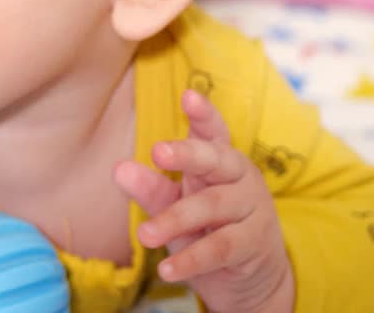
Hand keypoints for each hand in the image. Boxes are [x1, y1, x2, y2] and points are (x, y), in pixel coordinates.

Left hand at [114, 90, 294, 312]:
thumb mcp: (177, 206)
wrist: (253, 277)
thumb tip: (119, 169)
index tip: (188, 95)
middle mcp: (240, 177)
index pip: (214, 132)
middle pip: (216, 159)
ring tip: (144, 235)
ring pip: (211, 207)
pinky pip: (220, 248)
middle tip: (157, 151)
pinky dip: (191, 260)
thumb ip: (152, 189)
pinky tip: (167, 270)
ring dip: (175, 220)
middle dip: (188, 153)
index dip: (204, 114)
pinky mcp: (254, 244)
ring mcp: (252, 209)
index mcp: (220, 160)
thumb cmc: (209, 228)